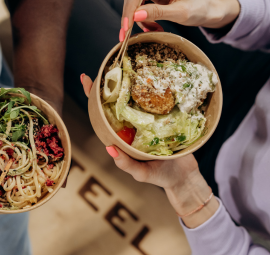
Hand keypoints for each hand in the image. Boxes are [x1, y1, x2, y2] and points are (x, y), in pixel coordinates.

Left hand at [80, 73, 217, 227]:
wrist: (184, 177)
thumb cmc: (160, 176)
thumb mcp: (141, 173)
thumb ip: (125, 164)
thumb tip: (109, 148)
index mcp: (123, 135)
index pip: (103, 114)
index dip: (93, 97)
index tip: (84, 79)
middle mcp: (133, 124)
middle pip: (118, 101)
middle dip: (111, 83)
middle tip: (106, 65)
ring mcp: (148, 119)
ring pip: (137, 98)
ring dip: (132, 82)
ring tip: (127, 66)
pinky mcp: (164, 117)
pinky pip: (157, 101)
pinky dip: (154, 90)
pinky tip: (154, 77)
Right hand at [120, 0, 239, 36]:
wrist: (212, 10)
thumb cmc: (202, 8)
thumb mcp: (180, 12)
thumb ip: (157, 12)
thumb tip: (136, 15)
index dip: (129, 11)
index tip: (126, 28)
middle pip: (133, 0)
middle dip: (129, 18)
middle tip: (125, 36)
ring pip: (136, 6)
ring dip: (138, 21)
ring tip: (152, 31)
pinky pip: (142, 9)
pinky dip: (145, 21)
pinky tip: (154, 28)